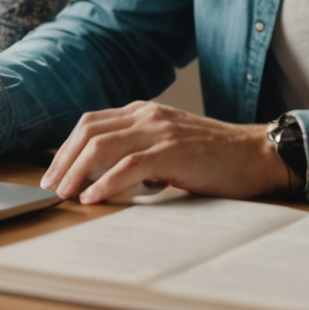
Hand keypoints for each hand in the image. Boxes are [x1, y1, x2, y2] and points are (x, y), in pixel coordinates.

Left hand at [40, 101, 293, 204]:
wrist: (257, 155)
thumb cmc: (215, 157)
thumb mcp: (170, 146)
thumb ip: (140, 152)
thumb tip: (104, 176)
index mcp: (145, 112)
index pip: (92, 123)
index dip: (66, 147)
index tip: (53, 172)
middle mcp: (148, 115)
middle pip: (89, 131)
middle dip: (64, 159)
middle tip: (51, 186)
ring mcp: (161, 131)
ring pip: (103, 145)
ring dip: (78, 171)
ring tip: (66, 194)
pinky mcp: (174, 151)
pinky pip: (130, 166)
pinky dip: (107, 182)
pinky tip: (94, 197)